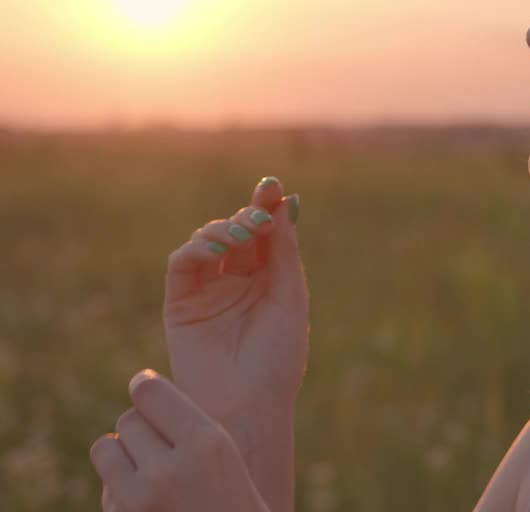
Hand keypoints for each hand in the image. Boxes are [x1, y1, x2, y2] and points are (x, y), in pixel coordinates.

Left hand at [89, 369, 270, 511]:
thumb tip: (139, 389)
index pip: (149, 391)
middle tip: (163, 442)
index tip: (145, 386)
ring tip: (147, 467)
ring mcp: (140, 500)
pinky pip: (105, 487)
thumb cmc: (234, 500)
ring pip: (106, 447)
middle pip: (128, 419)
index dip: (144, 386)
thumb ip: (188, 424)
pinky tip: (146, 500)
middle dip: (141, 427)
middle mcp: (170, 468)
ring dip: (121, 453)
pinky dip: (118, 488)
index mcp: (207, 442)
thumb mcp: (224, 455)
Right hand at [163, 176, 308, 423]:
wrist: (248, 404)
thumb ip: (284, 250)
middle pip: (239, 233)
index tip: (271, 185)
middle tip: (258, 218)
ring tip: (241, 236)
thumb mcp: (290, 297)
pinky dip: (196, 248)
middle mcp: (238, 283)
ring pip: (209, 242)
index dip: (266, 206)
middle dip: (247, 217)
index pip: (266, 234)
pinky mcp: (180, 304)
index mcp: (270, 282)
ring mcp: (208, 292)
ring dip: (224, 229)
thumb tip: (286, 200)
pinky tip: (217, 248)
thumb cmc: (278, 357)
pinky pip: (183, 264)